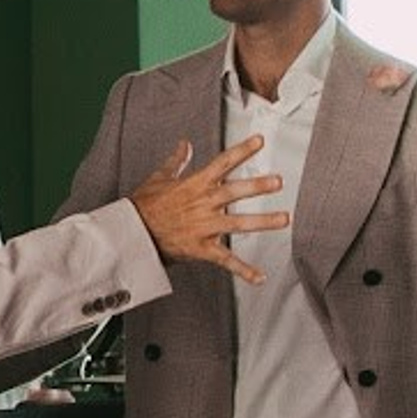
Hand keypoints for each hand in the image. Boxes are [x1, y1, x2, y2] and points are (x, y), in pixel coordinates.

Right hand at [129, 136, 287, 282]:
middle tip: (278, 181)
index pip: (223, 163)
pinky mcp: (201, 248)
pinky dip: (243, 270)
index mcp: (195, 184)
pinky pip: (225, 261)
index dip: (242, 151)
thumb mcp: (159, 178)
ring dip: (262, 222)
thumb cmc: (144, 205)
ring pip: (238, 224)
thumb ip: (176, 161)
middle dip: (257, 186)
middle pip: (234, 192)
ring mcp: (203, 227)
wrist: (133, 233)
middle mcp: (203, 204)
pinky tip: (259, 276)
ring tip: (284, 219)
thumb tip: (185, 144)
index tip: (259, 141)